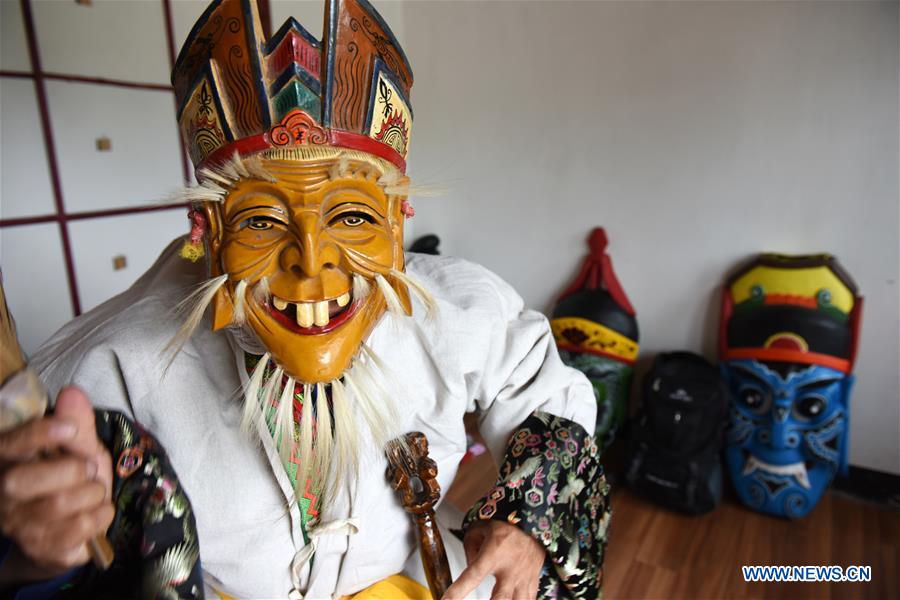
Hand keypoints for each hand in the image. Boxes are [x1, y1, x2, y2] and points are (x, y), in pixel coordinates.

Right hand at [0, 386, 113, 582]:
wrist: (74, 524)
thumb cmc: (73, 477)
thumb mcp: (79, 446)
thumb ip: (77, 422)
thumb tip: (72, 393)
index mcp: (9, 458)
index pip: (11, 444)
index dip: (38, 434)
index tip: (69, 428)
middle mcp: (4, 493)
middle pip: (23, 481)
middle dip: (71, 470)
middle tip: (89, 469)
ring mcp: (18, 524)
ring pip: (57, 504)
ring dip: (92, 493)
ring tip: (95, 490)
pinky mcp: (41, 547)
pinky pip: (77, 529)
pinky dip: (100, 515)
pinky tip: (99, 510)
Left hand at [443, 520, 544, 599]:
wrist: (532, 520)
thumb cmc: (505, 524)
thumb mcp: (479, 528)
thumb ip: (470, 549)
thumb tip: (470, 567)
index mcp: (493, 554)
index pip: (472, 576)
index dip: (457, 592)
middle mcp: (509, 569)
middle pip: (499, 599)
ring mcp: (523, 577)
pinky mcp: (533, 581)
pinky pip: (529, 599)